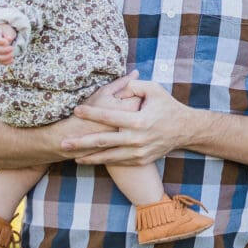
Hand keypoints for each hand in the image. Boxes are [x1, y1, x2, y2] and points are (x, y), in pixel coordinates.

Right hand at [0, 23, 16, 64]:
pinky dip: (5, 62)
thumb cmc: (5, 31)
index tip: (7, 42)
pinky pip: (0, 61)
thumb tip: (8, 40)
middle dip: (4, 50)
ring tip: (12, 55)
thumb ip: (8, 34)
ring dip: (5, 57)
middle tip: (12, 48)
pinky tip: (12, 60)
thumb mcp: (8, 30)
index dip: (0, 42)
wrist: (2, 34)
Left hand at [65, 74, 192, 165]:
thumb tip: (118, 86)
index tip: (76, 110)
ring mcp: (138, 152)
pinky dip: (104, 161)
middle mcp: (137, 139)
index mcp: (138, 120)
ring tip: (71, 156)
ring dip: (88, 157)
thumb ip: (134, 85)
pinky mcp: (141, 160)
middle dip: (80, 143)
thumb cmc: (167, 107)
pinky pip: (119, 161)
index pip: (108, 116)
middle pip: (102, 142)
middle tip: (63, 143)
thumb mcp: (154, 90)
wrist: (185, 130)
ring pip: (108, 156)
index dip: (91, 113)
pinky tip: (90, 160)